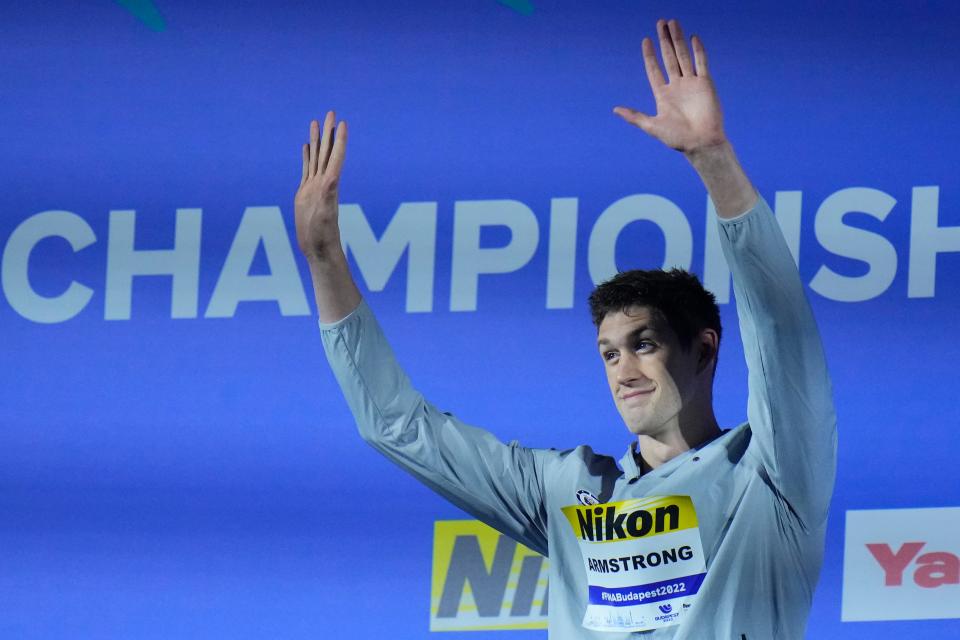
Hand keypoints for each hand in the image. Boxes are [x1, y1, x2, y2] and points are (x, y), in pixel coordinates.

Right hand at [295, 111, 347, 260]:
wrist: (317, 248)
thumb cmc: (322, 235)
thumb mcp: (324, 215)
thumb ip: (327, 197)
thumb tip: (332, 179)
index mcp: (329, 185)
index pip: (336, 157)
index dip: (339, 140)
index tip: (343, 123)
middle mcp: (323, 182)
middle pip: (326, 152)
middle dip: (328, 132)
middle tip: (331, 112)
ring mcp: (313, 186)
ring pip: (316, 157)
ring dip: (317, 140)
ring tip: (316, 122)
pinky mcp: (305, 192)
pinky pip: (306, 169)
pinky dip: (307, 156)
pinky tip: (307, 146)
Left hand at [614, 19, 725, 153]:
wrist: (700, 142)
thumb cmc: (676, 138)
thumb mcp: (651, 126)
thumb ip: (634, 116)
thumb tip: (615, 109)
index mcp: (663, 95)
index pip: (654, 70)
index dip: (650, 55)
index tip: (645, 41)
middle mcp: (677, 86)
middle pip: (669, 58)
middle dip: (664, 41)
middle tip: (660, 23)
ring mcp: (691, 83)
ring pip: (683, 56)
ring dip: (678, 40)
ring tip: (672, 23)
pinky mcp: (705, 84)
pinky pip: (701, 63)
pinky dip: (698, 50)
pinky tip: (693, 37)